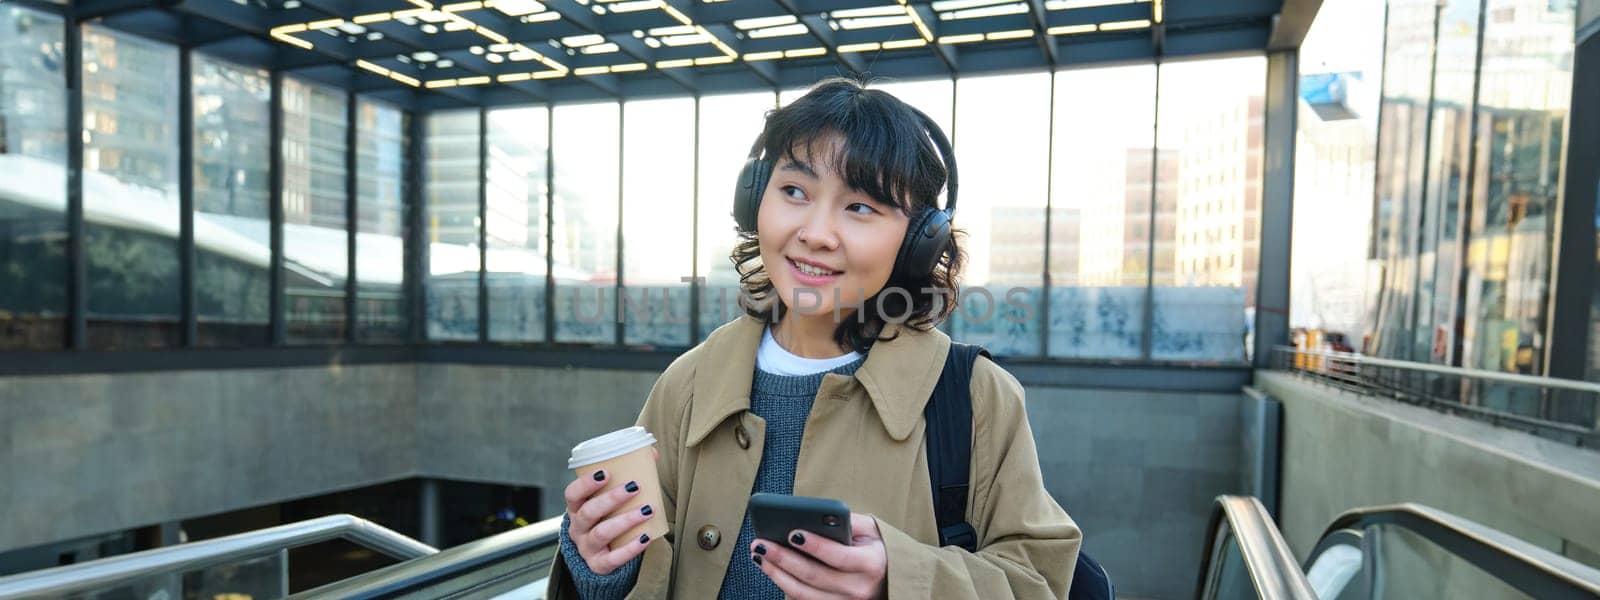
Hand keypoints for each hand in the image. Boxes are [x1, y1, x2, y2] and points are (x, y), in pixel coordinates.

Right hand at [563, 466, 654, 575]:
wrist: (601, 556)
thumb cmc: (607, 519)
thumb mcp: (608, 501)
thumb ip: (626, 477)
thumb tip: (652, 454)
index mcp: (576, 509)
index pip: (572, 494)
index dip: (586, 483)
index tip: (605, 472)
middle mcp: (577, 528)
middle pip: (589, 512)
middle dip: (611, 499)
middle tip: (634, 487)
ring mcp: (586, 548)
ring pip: (601, 533)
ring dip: (625, 520)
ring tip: (647, 510)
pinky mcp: (599, 565)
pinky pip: (613, 558)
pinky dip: (630, 548)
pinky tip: (646, 538)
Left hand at [749, 512, 886, 599]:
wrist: (889, 579)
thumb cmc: (875, 549)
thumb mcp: (871, 529)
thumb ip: (848, 521)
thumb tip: (816, 514)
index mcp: (871, 564)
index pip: (838, 556)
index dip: (814, 545)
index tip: (792, 533)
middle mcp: (859, 589)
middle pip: (814, 576)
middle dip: (784, 558)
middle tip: (761, 543)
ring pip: (803, 593)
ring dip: (777, 574)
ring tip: (759, 555)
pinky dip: (784, 586)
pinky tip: (771, 569)